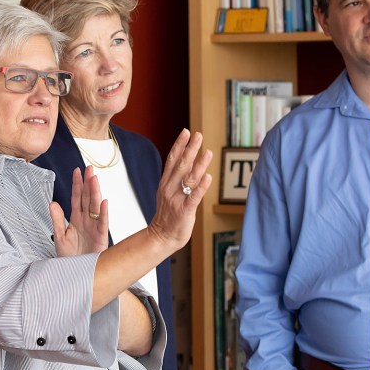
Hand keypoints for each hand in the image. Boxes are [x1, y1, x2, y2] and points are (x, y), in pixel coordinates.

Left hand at [50, 166, 108, 255]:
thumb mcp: (59, 237)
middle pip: (87, 198)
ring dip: (95, 192)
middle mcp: (86, 221)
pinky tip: (103, 202)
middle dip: (88, 183)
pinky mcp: (100, 237)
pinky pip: (102, 223)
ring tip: (94, 179)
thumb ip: (57, 219)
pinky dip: (103, 213)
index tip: (77, 171)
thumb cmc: (70, 257)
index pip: (77, 198)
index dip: (77, 184)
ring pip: (95, 206)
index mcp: (76, 219)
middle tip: (89, 169)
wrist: (76, 274)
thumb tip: (52, 203)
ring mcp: (94, 227)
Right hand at [145, 129, 212, 251]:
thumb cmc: (168, 215)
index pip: (171, 160)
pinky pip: (193, 197)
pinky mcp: (185, 211)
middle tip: (198, 135)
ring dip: (199, 164)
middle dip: (189, 149)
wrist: (161, 237)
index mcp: (165, 183)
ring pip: (188, 179)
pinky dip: (201, 187)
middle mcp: (170, 189)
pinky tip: (208, 177)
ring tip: (208, 151)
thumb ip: (177, 178)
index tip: (186, 132)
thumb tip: (187, 161)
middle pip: (180, 165)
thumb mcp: (168, 193)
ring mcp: (177, 200)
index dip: (179, 145)